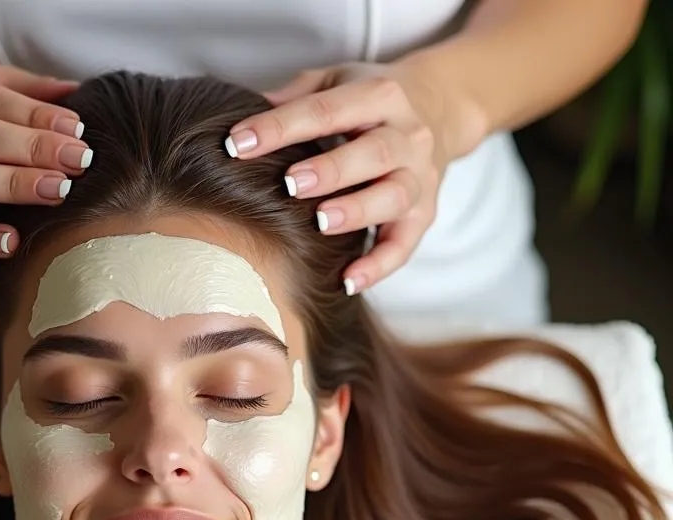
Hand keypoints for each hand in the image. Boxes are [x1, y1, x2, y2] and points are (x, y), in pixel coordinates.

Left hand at [224, 62, 484, 293]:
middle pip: (373, 153)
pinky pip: (404, 245)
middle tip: (290, 183)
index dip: (281, 126)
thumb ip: (296, 97)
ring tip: (320, 223)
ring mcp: (419, 178)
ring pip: (394, 196)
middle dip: (332, 170)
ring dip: (357, 211)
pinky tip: (347, 281)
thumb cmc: (368, 103)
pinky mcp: (423, 215)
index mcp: (381, 95)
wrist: (440, 110)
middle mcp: (408, 136)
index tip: (237, 144)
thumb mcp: (337, 81)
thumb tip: (241, 113)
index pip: (327, 109)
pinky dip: (378, 266)